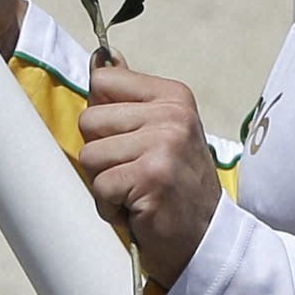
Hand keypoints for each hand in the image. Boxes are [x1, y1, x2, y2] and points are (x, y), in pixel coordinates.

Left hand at [78, 58, 222, 289]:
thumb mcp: (160, 130)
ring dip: (105, 183)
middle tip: (134, 173)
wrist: (205, 237)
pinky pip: (99, 186)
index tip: (129, 140)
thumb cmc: (175, 185)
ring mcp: (164, 144)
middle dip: (101, 155)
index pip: (103, 81)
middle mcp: (172, 114)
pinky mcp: (151, 176)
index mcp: (173, 95)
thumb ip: (129, 95)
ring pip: (90, 156)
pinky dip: (110, 206)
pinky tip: (137, 208)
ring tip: (136, 191)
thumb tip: (101, 57)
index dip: (103, 119)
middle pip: (89, 120)